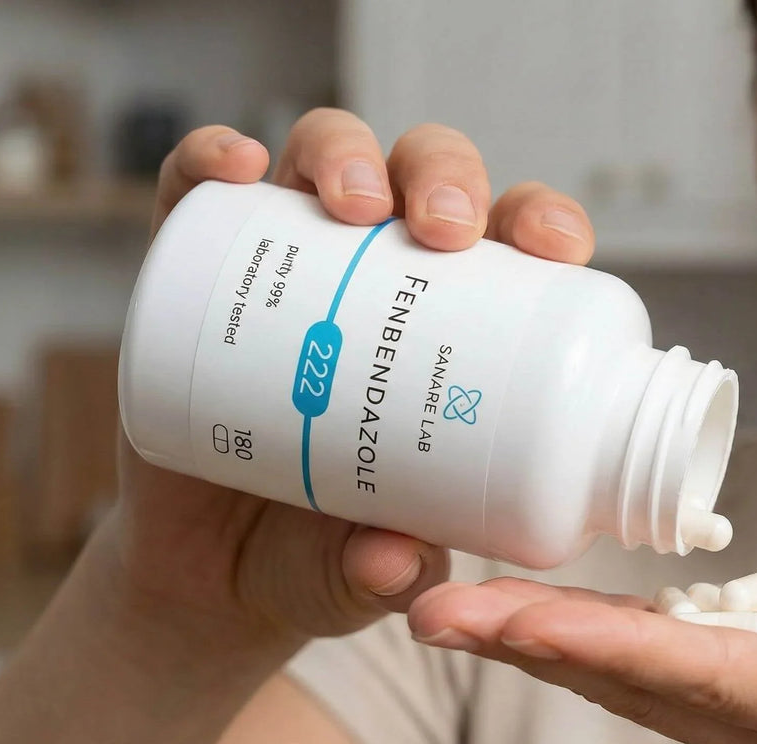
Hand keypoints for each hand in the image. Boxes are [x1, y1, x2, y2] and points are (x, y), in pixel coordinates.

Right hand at [99, 108, 598, 651]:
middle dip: (447, 178)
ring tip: (351, 205)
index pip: (518, 246)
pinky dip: (214, 162)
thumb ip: (389, 572)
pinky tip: (237, 168)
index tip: (555, 248)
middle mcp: (383, 276)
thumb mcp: (374, 573)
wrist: (213, 575)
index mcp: (463, 326)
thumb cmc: (330, 555)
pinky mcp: (201, 272)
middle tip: (444, 230)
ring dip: (348, 155)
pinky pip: (202, 194)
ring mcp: (291, 264)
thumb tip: (396, 560)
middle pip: (430, 180)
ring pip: (330, 160)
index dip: (544, 222)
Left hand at [407, 550, 756, 743]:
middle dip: (528, 646)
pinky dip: (591, 642)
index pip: (681, 671)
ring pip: (627, 679)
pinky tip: (540, 619)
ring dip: (540, 646)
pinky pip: (654, 668)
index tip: (505, 619)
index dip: (591, 644)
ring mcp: (751, 720)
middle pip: (627, 682)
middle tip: (433, 610)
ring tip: (457, 611)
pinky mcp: (749, 699)